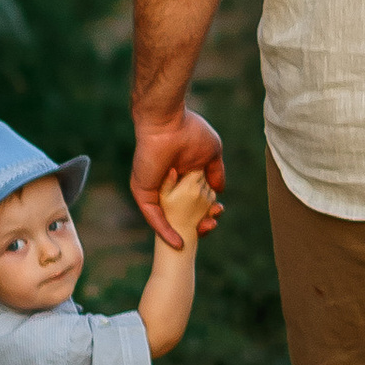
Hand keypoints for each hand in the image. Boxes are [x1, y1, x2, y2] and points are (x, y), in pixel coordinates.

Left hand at [132, 105, 226, 246]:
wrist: (168, 122)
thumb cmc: (189, 132)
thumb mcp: (211, 154)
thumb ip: (215, 173)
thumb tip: (219, 191)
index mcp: (184, 178)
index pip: (195, 202)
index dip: (208, 211)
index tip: (218, 212)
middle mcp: (169, 187)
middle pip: (183, 214)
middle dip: (200, 224)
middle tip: (211, 225)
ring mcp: (156, 192)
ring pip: (170, 219)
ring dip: (186, 230)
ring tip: (201, 233)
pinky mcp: (144, 195)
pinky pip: (155, 218)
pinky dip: (166, 232)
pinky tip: (179, 242)